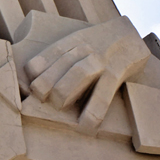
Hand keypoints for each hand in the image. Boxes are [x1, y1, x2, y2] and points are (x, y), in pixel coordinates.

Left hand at [24, 16, 149, 133]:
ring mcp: (102, 60)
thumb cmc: (99, 42)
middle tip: (41, 100)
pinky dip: (94, 110)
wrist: (130, 33)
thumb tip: (38, 78)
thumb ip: (61, 55)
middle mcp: (86, 48)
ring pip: (79, 73)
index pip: (50, 52)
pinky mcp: (118, 71)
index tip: (29, 85)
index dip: (36, 70)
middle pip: (62, 63)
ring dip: (65, 92)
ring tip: (58, 107)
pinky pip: (104, 92)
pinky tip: (86, 125)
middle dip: (47, 83)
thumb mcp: (78, 40)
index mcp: (73, 40)